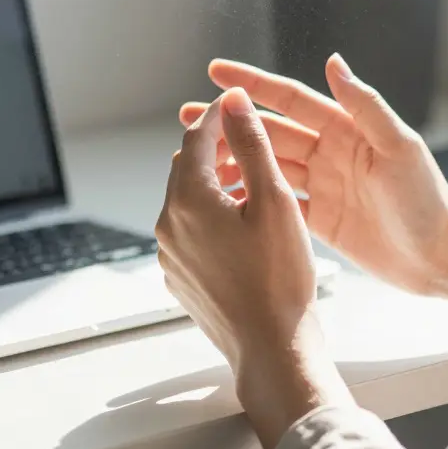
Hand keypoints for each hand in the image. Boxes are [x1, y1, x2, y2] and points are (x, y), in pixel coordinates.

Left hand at [157, 88, 352, 448]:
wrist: (271, 347)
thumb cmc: (278, 278)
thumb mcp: (273, 199)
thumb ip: (251, 143)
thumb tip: (233, 101)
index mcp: (187, 199)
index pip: (195, 136)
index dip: (220, 115)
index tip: (240, 106)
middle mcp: (169, 224)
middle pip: (187, 167)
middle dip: (217, 149)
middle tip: (252, 144)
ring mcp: (171, 255)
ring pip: (189, 201)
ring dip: (217, 185)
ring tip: (256, 186)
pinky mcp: (181, 278)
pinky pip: (192, 233)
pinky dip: (214, 218)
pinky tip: (247, 229)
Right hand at [181, 54, 447, 295]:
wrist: (441, 258)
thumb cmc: (429, 201)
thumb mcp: (399, 148)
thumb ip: (365, 106)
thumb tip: (333, 62)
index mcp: (346, 129)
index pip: (290, 99)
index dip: (252, 84)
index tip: (216, 71)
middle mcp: (331, 153)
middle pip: (269, 132)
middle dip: (228, 124)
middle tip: (187, 117)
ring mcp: (323, 186)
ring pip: (267, 167)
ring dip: (232, 161)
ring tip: (195, 161)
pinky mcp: (321, 220)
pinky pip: (276, 204)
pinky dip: (250, 200)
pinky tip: (222, 199)